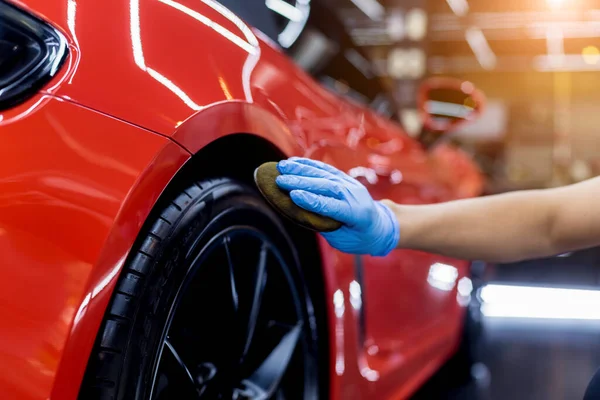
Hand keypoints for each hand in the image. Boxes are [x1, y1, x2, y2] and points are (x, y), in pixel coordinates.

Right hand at [275, 157, 399, 256]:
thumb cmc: (358, 237)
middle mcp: (354, 195)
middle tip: (280, 180)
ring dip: (301, 170)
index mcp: (357, 214)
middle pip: (326, 186)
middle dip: (301, 182)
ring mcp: (350, 184)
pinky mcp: (345, 178)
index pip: (331, 205)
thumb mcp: (342, 239)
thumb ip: (325, 225)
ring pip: (324, 174)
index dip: (312, 201)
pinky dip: (308, 165)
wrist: (380, 225)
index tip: (293, 196)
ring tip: (282, 167)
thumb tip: (300, 211)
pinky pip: (326, 169)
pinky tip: (293, 162)